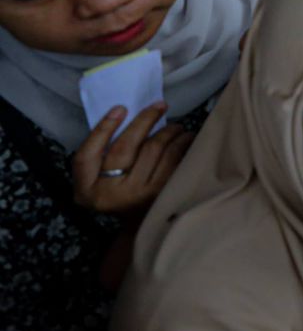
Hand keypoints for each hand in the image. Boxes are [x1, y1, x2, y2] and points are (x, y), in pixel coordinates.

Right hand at [72, 102, 193, 213]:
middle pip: (126, 147)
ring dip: (169, 132)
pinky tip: (186, 138)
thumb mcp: (98, 178)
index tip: (120, 108)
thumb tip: (124, 112)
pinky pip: (174, 161)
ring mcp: (138, 195)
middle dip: (145, 120)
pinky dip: (182, 145)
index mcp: (87, 189)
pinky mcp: (162, 194)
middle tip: (160, 106)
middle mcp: (110, 193)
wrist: (139, 224)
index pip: (87, 155)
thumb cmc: (118, 190)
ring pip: (154, 150)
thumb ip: (103, 151)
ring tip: (177, 126)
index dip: (103, 129)